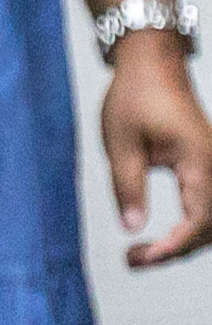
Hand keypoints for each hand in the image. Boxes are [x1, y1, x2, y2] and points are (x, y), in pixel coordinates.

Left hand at [101, 32, 211, 265]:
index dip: (172, 247)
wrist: (152, 64)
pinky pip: (207, 205)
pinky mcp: (207, 166)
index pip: (198, 220)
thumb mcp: (121, 143)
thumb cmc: (135, 97)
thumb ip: (128, 187)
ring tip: (142, 253)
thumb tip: (132, 229)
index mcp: (200, 161)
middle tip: (131, 260)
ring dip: (184, 241)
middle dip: (176, 250)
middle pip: (210, 227)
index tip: (139, 258)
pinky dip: (191, 227)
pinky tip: (163, 238)